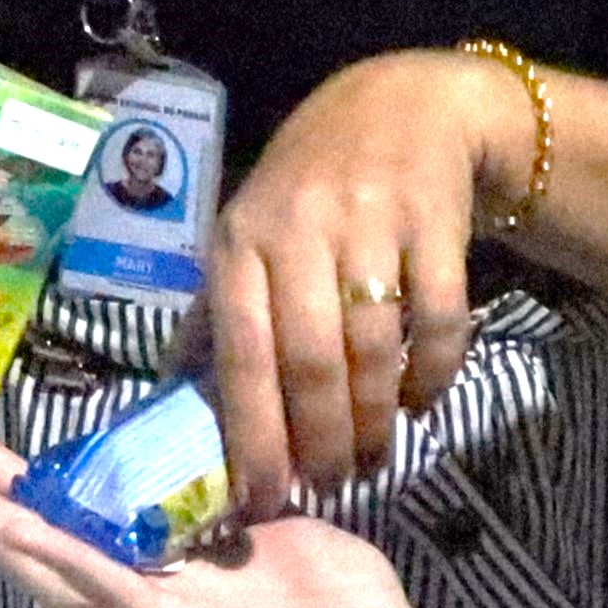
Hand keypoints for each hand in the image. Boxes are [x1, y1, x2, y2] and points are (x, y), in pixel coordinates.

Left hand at [208, 50, 523, 509]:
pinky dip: (431, 375)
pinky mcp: (434, 222)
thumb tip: (169, 399)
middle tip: (329, 488)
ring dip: (375, 419)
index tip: (263, 500)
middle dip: (320, 440)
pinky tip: (420, 402)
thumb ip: (216, 314)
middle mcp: (298, 228)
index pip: (242, 354)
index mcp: (240, 241)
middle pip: (311, 360)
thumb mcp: (248, 234)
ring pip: (374, 348)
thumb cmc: (307, 186)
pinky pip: (438, 320)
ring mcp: (370, 221)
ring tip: (372, 459)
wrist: (402, 107)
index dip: (253, 434)